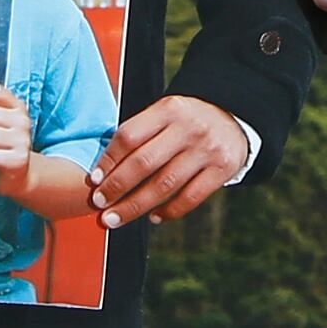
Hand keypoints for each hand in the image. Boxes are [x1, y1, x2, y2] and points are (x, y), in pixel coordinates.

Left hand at [91, 94, 252, 229]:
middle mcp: (189, 127)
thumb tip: (102, 173)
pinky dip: (168, 211)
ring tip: (114, 218)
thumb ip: (139, 134)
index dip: (108, 160)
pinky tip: (152, 217)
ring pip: (164, 185)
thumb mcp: (165, 113)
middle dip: (116, 187)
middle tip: (98, 204)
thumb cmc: (186, 120)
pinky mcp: (223, 168)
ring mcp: (207, 149)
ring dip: (134, 206)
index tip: (93, 180)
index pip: (130, 136)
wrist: (233, 115)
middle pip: (144, 163)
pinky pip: (190, 197)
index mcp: (169, 109)